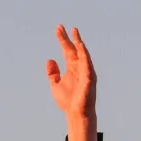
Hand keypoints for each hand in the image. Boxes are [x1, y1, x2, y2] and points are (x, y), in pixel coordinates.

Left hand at [45, 25, 97, 140]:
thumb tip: (50, 60)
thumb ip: (52, 73)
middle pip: (74, 48)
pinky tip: (81, 46)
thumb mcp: (55, 85)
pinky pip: (88, 63)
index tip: (58, 29)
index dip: (62, 39)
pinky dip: (85, 55)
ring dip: (78, 43)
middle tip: (61, 27)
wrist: (75, 113)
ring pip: (82, 54)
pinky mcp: (89, 77)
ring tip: (74, 32)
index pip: (67, 49)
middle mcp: (79, 66)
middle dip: (68, 38)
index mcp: (71, 67)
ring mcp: (85, 71)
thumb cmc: (67, 100)